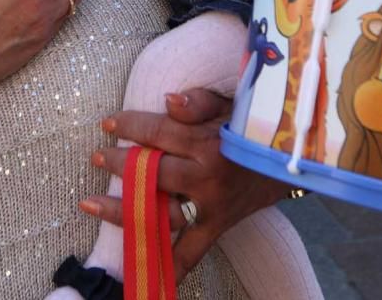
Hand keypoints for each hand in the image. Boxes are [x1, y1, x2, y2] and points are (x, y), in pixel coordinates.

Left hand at [82, 88, 287, 282]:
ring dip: (122, 211)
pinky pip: (190, 252)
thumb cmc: (255, 127)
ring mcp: (209, 207)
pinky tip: (144, 281)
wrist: (291, 162)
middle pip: (151, 172)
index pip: (159, 132)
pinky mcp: (215, 227)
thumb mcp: (232, 105)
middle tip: (97, 157)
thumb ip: (199, 102)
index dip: (130, 125)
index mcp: (208, 143)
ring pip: (158, 213)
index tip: (108, 124)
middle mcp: (206, 178)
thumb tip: (167, 101)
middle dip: (119, 164)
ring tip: (90, 204)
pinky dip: (169, 268)